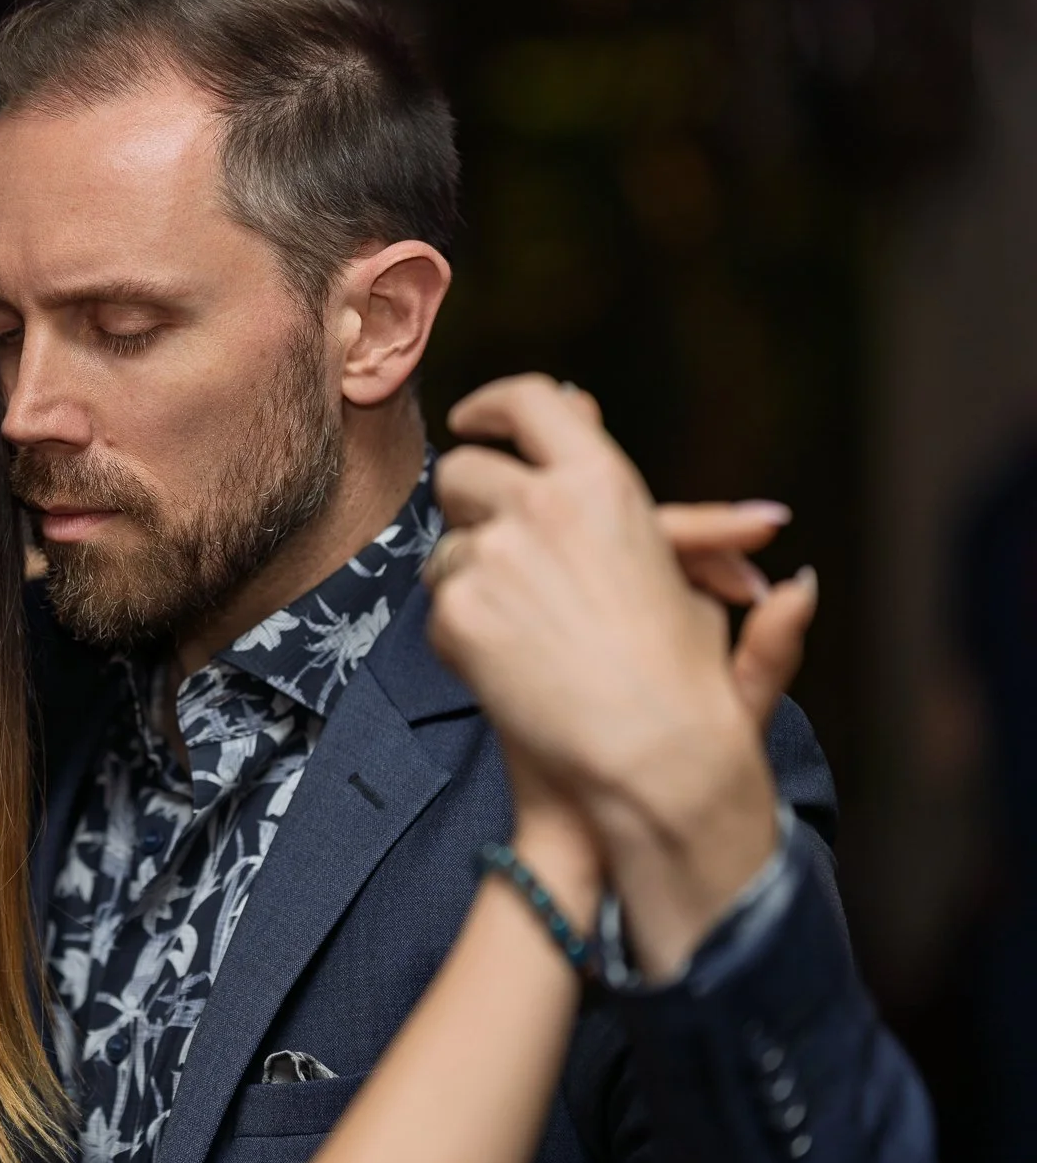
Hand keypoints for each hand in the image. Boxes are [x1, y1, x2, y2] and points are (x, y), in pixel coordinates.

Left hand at [424, 375, 817, 976]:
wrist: (652, 760)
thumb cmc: (687, 679)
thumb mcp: (690, 585)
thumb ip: (673, 523)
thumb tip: (724, 495)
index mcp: (603, 482)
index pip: (529, 402)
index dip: (494, 406)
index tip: (478, 420)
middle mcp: (542, 503)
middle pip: (462, 470)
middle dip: (470, 503)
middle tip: (491, 536)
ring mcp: (493, 555)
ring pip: (445, 545)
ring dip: (468, 576)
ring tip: (522, 625)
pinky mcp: (459, 610)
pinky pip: (439, 605)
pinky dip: (462, 631)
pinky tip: (507, 665)